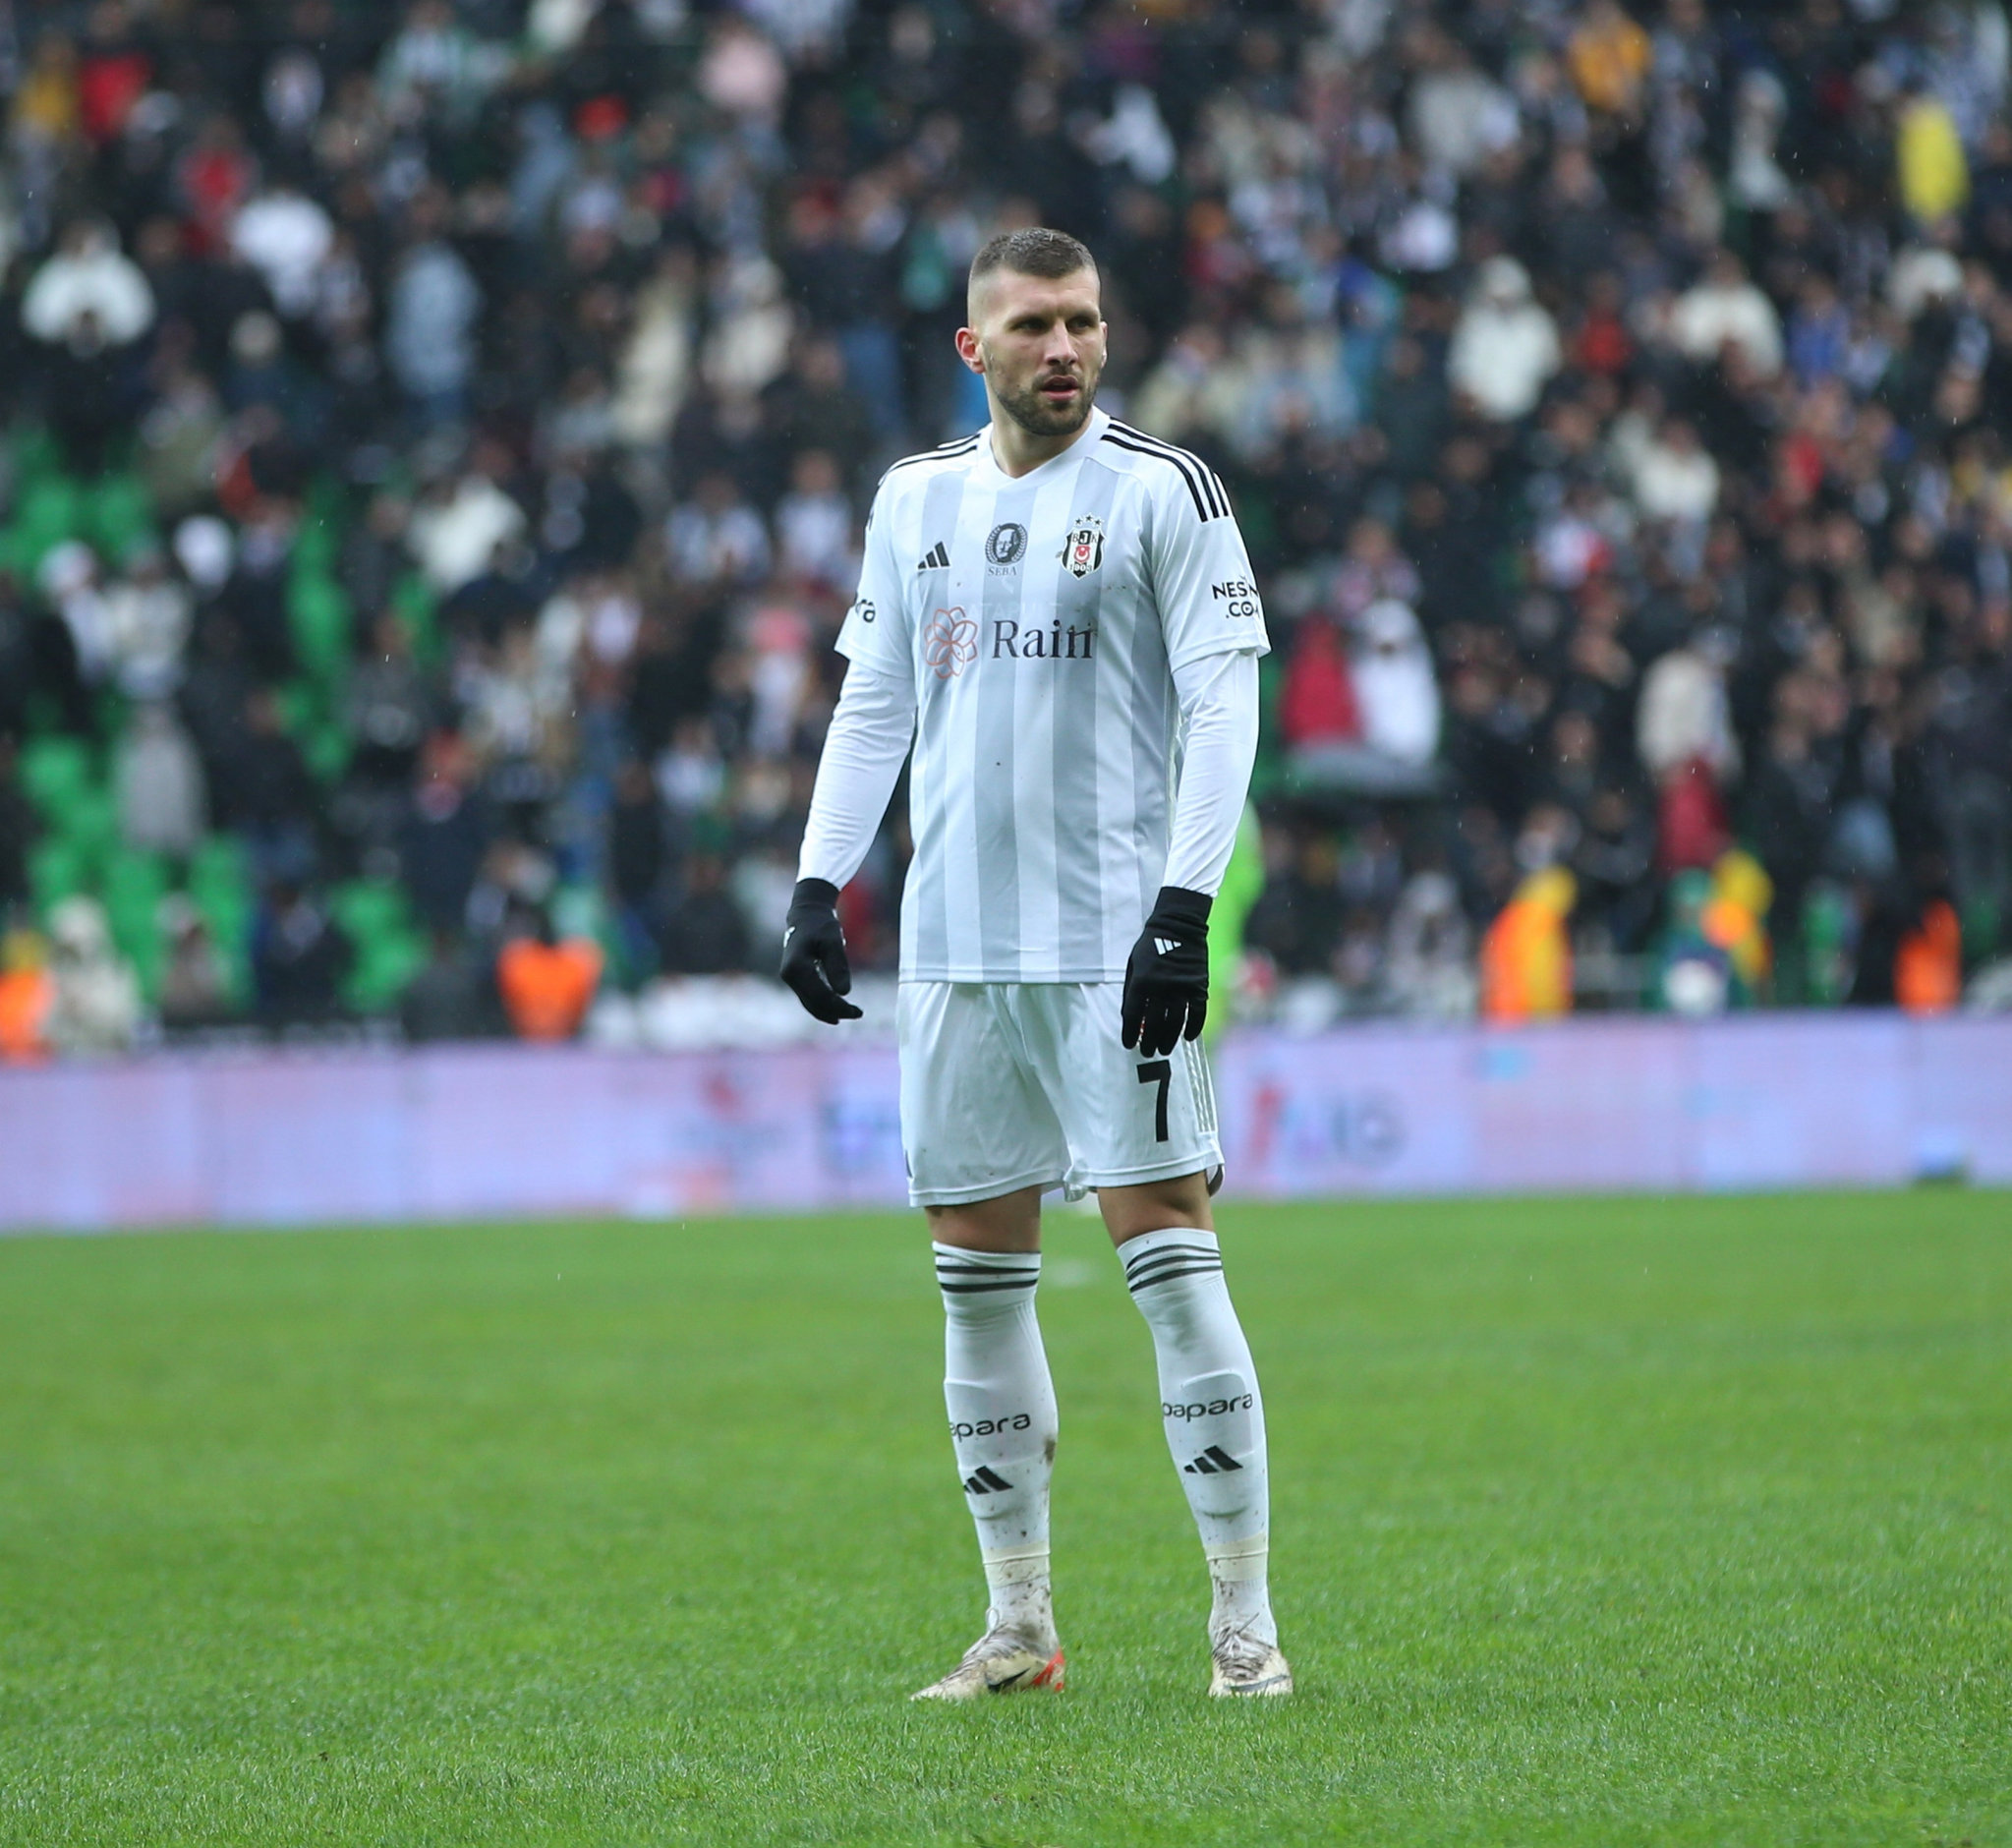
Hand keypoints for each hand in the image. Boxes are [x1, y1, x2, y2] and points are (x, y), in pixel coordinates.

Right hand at [779, 878, 863, 1023]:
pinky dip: (823, 1004)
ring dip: (829, 1011)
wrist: (806, 915)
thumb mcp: (833, 942)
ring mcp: (790, 977)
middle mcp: (789, 975)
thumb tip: (844, 993)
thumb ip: (838, 966)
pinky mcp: (795, 977)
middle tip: (859, 1013)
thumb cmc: (821, 925)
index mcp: (796, 967)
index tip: (858, 1011)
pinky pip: (809, 997)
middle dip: (836, 1011)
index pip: (819, 996)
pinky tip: (837, 1008)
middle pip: (814, 1003)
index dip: (839, 1006)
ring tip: (851, 1013)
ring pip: (810, 1003)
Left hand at [1121, 886, 1210, 1056]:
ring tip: (1164, 1050)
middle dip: (1149, 1042)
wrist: (1179, 925)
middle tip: (1147, 1053)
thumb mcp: (1133, 964)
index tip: (1129, 1044)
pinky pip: (1197, 1013)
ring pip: (1175, 1022)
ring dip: (1169, 1039)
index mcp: (1141, 980)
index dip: (1129, 1033)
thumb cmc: (1151, 945)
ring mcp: (1182, 987)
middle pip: (1154, 1023)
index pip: (1133, 1015)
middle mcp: (1161, 987)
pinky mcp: (1199, 986)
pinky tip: (1188, 1038)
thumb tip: (1130, 1018)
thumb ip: (1130, 990)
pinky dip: (1193, 1028)